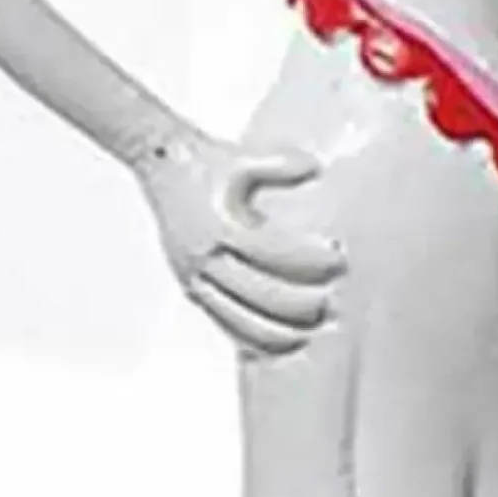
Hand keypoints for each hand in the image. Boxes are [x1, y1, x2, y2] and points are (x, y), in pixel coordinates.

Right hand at [135, 130, 343, 357]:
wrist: (160, 163)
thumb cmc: (204, 162)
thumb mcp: (242, 156)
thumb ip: (278, 165)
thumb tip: (313, 169)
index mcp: (218, 225)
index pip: (271, 253)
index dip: (308, 261)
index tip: (337, 260)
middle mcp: (204, 256)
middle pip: (260, 295)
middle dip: (301, 303)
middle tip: (332, 300)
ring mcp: (194, 277)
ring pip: (241, 320)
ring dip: (282, 330)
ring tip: (314, 327)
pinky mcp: (191, 287)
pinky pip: (225, 324)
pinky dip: (256, 338)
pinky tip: (283, 339)